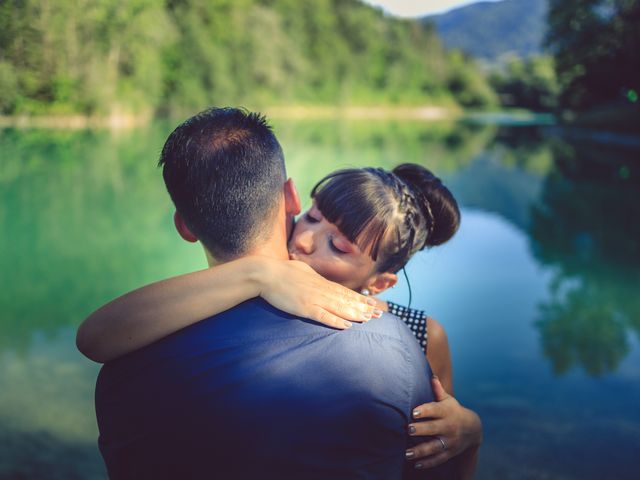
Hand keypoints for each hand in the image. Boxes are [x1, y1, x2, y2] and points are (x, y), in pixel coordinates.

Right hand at [257, 259, 379, 328]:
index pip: (344, 292)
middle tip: (379, 314)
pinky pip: (322, 316)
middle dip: (363, 307)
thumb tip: (322, 282)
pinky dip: (335, 321)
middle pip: (346, 300)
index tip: (373, 303)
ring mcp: (313, 299)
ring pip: (339, 308)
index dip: (359, 298)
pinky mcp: (304, 307)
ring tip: (368, 319)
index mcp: (320, 282)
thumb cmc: (282, 271)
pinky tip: (346, 325)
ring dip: (354, 314)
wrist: (265, 274)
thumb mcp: (303, 271)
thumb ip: (314, 278)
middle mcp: (321, 290)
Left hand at [406, 376, 481, 469]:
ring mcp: (450, 441)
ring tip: (407, 453)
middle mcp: (449, 427)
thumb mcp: (448, 400)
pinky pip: (438, 459)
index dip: (425, 411)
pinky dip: (427, 463)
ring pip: (434, 447)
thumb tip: (432, 375)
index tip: (413, 412)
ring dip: (420, 451)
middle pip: (433, 429)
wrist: (473, 429)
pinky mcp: (449, 453)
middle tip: (408, 430)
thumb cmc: (453, 411)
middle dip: (421, 430)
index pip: (435, 410)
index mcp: (447, 412)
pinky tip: (416, 464)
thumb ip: (438, 390)